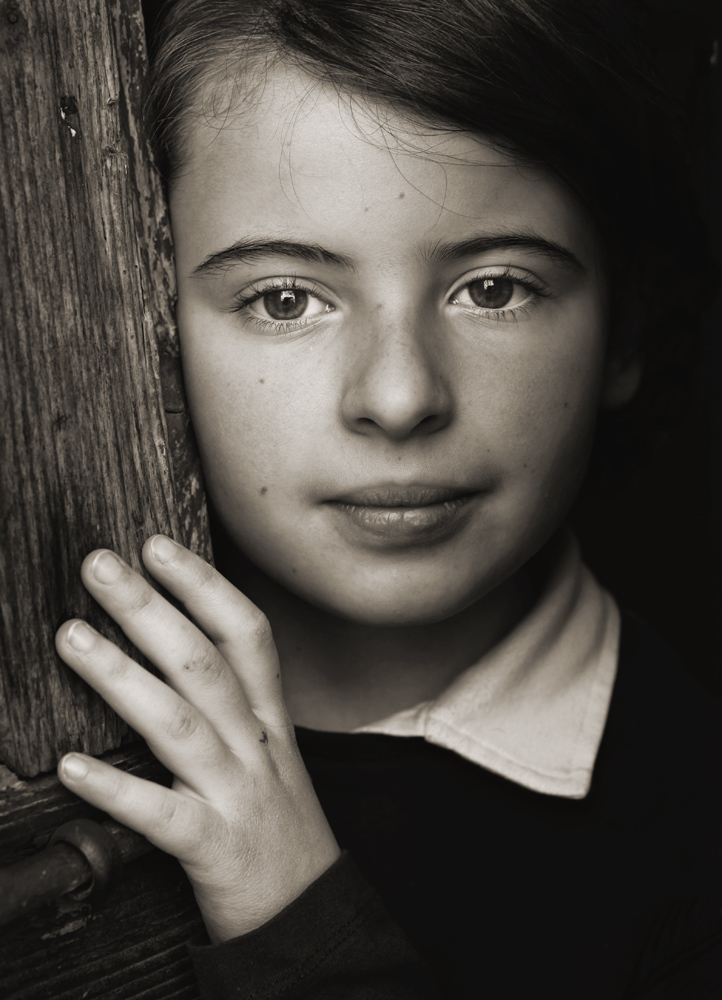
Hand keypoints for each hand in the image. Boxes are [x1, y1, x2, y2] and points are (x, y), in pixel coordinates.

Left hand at [55, 537, 340, 942]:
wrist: (310, 914)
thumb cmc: (278, 824)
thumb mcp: (271, 752)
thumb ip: (233, 704)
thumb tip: (173, 648)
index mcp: (269, 719)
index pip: (246, 634)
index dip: (203, 585)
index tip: (158, 546)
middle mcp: (256, 746)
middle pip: (205, 664)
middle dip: (151, 609)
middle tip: (101, 566)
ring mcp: (239, 794)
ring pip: (182, 725)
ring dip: (123, 676)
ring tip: (72, 638)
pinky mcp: (216, 848)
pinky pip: (164, 816)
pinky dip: (117, 790)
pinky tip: (71, 768)